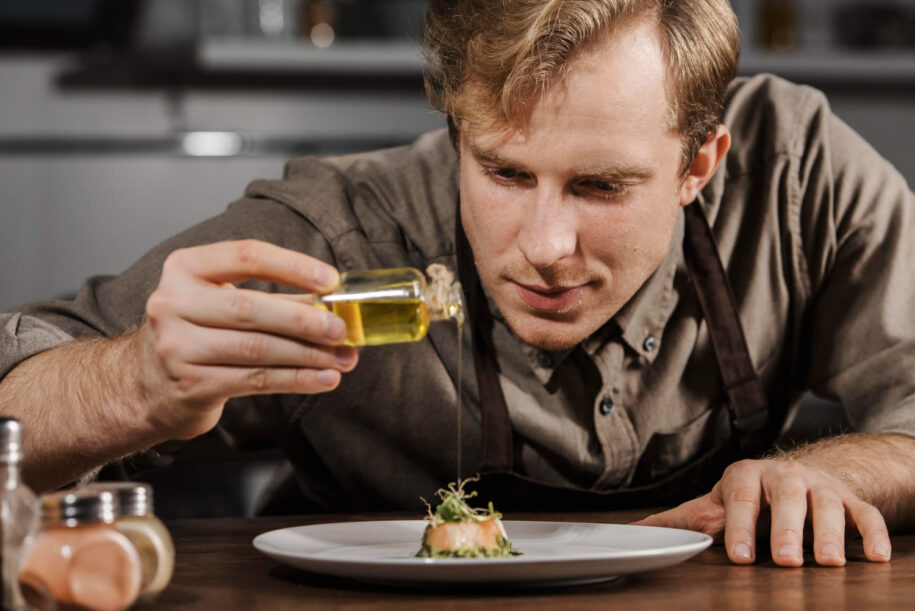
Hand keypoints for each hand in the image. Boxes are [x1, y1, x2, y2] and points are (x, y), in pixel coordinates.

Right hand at [137, 239, 357, 438]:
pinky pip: (255, 380)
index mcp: (185, 268)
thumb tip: (335, 304)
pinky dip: (296, 379)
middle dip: (304, 319)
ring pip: (257, 349)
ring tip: (343, 358)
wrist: (147, 386)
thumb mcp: (223, 302)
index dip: (293, 266)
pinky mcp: (190, 384)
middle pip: (251, 308)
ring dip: (308, 355)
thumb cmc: (197, 334)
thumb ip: (277, 298)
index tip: (332, 281)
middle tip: (341, 329)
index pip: (246, 256)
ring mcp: (177, 346)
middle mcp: (173, 303)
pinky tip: (324, 379)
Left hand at [633, 458, 891, 566]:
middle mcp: (784, 477)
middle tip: (784, 560)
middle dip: (786, 529)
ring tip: (827, 561)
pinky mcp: (850, 500)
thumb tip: (636, 530)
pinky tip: (877, 556)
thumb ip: (682, 520)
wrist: (798, 475)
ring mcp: (819, 487)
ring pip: (828, 505)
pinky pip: (866, 513)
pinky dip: (873, 534)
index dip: (739, 524)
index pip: (740, 497)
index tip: (738, 555)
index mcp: (746, 476)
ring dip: (830, 533)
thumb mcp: (715, 502)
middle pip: (786, 498)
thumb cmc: (750, 495)